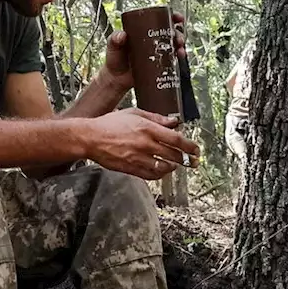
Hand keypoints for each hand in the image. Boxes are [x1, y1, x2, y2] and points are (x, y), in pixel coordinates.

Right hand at [85, 108, 200, 179]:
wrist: (91, 138)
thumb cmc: (110, 123)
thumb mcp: (134, 113)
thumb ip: (156, 118)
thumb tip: (173, 121)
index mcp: (148, 128)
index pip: (177, 140)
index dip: (190, 146)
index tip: (196, 150)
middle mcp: (145, 144)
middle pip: (174, 155)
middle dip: (186, 159)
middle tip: (192, 160)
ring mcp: (138, 158)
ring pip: (164, 167)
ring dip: (173, 167)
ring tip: (175, 164)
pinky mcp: (131, 168)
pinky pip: (151, 175)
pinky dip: (160, 174)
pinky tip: (161, 170)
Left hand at [102, 11, 187, 91]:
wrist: (116, 79)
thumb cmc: (114, 59)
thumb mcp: (112, 46)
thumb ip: (114, 39)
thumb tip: (122, 36)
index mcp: (143, 30)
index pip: (160, 19)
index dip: (171, 17)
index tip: (177, 17)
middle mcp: (153, 40)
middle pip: (171, 32)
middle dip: (179, 32)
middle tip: (177, 38)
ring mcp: (157, 52)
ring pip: (174, 44)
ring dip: (181, 44)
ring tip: (180, 48)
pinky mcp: (159, 64)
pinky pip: (172, 59)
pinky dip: (179, 57)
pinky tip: (180, 57)